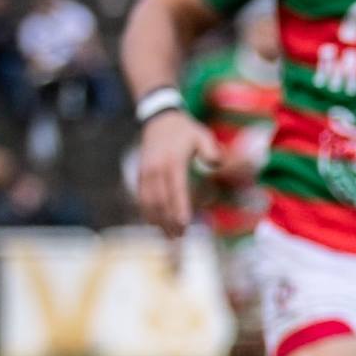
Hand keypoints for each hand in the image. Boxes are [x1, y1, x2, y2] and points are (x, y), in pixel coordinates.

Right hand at [136, 109, 220, 238]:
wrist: (160, 119)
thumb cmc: (186, 131)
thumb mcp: (202, 135)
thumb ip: (211, 150)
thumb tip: (216, 165)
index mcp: (173, 161)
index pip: (176, 189)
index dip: (179, 207)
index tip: (185, 224)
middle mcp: (156, 168)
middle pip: (161, 200)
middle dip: (169, 220)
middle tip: (180, 237)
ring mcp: (145, 171)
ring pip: (148, 201)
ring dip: (157, 220)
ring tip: (168, 236)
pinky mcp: (140, 174)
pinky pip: (141, 197)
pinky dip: (147, 212)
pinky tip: (155, 225)